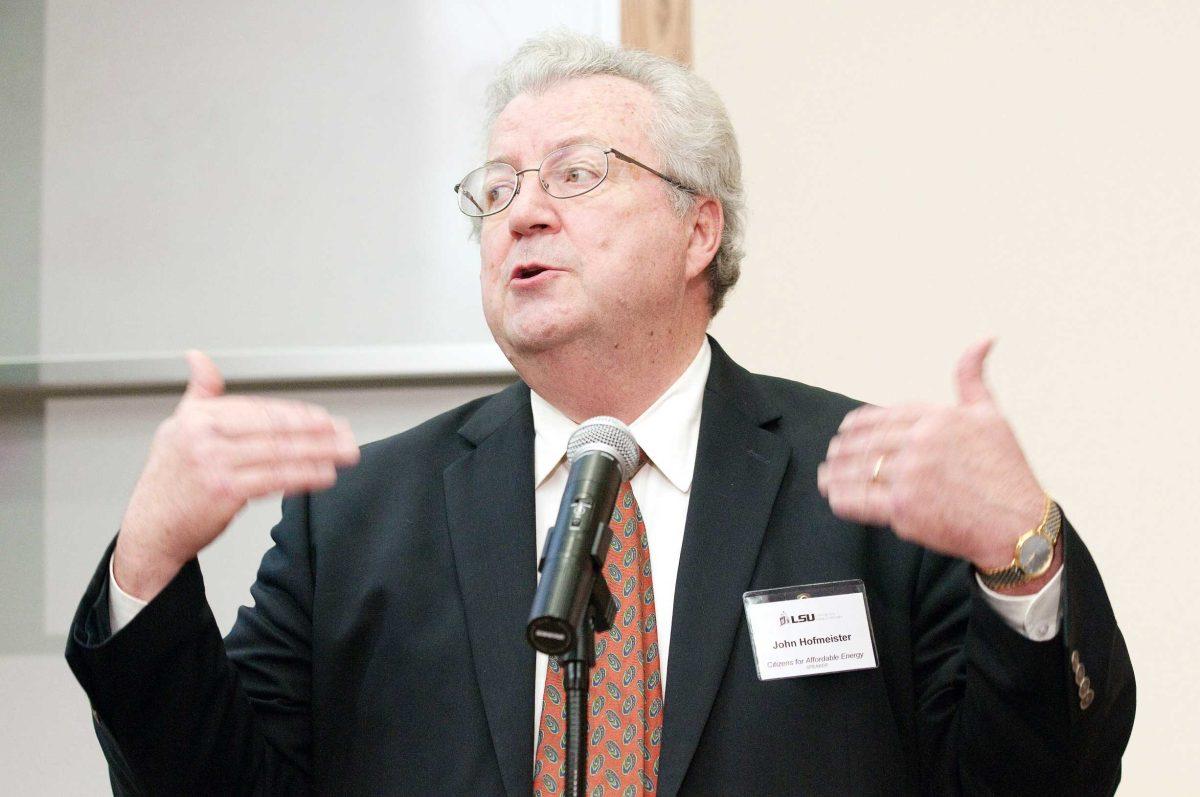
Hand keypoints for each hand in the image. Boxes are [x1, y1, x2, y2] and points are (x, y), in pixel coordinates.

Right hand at [113, 351, 359, 600]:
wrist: (150, 531)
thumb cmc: (170, 481)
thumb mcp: (177, 428)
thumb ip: (199, 393)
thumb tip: (197, 358)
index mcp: (197, 418)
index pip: (259, 409)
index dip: (296, 414)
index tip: (324, 419)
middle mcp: (203, 437)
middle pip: (273, 429)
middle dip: (316, 431)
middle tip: (344, 433)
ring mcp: (213, 464)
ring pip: (279, 453)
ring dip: (319, 453)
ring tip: (344, 453)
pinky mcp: (224, 492)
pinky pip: (275, 479)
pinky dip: (303, 476)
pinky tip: (324, 474)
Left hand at [816, 340, 1051, 585]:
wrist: (1017, 525)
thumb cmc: (1006, 472)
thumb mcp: (991, 416)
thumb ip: (972, 378)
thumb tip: (985, 339)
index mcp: (937, 417)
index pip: (883, 417)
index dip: (858, 424)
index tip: (846, 429)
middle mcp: (920, 443)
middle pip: (865, 443)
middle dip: (843, 450)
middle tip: (833, 454)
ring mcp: (909, 476)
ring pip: (857, 470)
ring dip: (835, 473)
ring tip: (825, 476)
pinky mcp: (902, 507)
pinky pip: (858, 500)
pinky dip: (841, 497)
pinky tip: (834, 496)